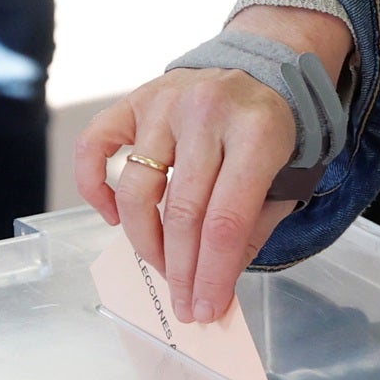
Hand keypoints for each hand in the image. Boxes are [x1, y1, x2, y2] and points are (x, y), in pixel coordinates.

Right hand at [74, 7, 351, 323]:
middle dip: (181, 272)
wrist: (259, 69)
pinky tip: (114, 217)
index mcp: (257, 134)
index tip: (206, 309)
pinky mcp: (133, 101)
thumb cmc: (271, 134)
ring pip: (138, 191)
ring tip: (162, 266)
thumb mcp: (285, 180)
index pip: (226, 222)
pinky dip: (95, 188)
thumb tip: (213, 285)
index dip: (213, 275)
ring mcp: (165, 105)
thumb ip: (251, 231)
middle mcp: (207, 114)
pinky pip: (95, 147)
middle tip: (183, 305)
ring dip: (145, 243)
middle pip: (182, 214)